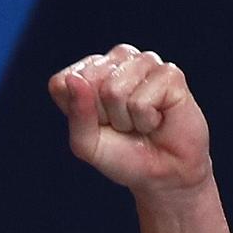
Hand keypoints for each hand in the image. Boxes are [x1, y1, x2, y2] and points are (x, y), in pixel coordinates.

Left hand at [49, 44, 209, 195]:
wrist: (164, 171)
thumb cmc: (123, 154)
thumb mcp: (86, 142)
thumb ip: (76, 113)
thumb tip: (74, 79)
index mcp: (90, 71)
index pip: (62, 82)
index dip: (76, 112)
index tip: (97, 123)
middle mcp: (117, 60)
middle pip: (87, 81)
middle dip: (102, 114)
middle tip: (121, 125)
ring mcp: (145, 62)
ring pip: (114, 90)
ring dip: (125, 119)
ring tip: (139, 122)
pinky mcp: (170, 73)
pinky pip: (140, 102)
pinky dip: (145, 121)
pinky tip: (157, 120)